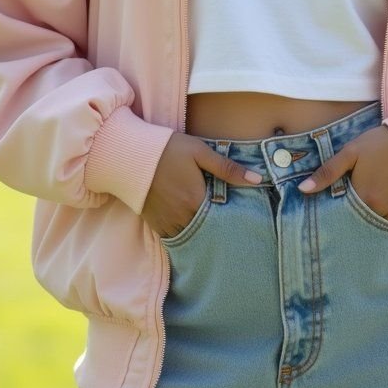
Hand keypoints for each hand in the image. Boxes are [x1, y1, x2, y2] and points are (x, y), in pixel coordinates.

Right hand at [142, 132, 261, 239]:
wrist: (128, 154)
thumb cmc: (167, 149)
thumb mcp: (200, 152)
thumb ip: (228, 168)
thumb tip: (259, 179)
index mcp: (197, 200)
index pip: (222, 218)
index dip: (232, 218)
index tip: (243, 218)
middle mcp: (182, 216)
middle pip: (208, 230)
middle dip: (218, 229)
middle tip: (230, 228)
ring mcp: (167, 222)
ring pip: (191, 236)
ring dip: (202, 233)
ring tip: (213, 229)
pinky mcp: (155, 224)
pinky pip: (174, 237)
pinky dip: (184, 234)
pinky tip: (191, 226)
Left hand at [297, 125, 387, 222]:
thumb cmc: (383, 143)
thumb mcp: (351, 152)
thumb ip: (327, 172)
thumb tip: (303, 190)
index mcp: (362, 197)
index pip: (344, 214)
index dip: (340, 209)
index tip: (339, 203)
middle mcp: (380, 210)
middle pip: (362, 221)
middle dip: (357, 215)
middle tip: (357, 202)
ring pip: (380, 224)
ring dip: (374, 217)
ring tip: (372, 203)